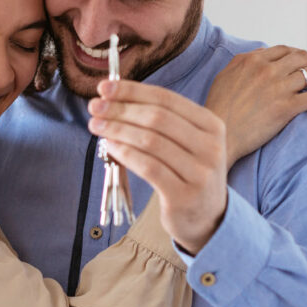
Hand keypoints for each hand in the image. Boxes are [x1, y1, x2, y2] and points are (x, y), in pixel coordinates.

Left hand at [88, 80, 226, 254]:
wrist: (209, 219)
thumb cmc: (188, 173)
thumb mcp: (187, 142)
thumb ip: (161, 121)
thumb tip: (114, 97)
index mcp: (211, 125)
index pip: (167, 99)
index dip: (132, 91)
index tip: (104, 87)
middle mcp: (211, 147)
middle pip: (157, 118)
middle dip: (121, 109)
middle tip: (94, 107)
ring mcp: (199, 173)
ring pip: (150, 141)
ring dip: (118, 130)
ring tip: (96, 125)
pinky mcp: (183, 196)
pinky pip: (148, 167)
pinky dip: (125, 153)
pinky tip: (110, 146)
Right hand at [205, 46, 306, 167]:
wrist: (219, 134)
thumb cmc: (218, 109)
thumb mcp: (224, 77)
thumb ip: (242, 64)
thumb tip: (258, 57)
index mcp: (251, 60)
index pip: (284, 50)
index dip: (300, 53)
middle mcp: (266, 70)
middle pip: (302, 58)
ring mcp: (277, 88)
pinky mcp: (286, 108)